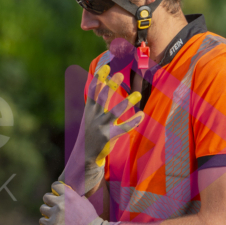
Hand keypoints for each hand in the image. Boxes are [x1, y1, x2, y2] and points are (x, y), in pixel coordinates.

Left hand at [39, 181, 118, 224]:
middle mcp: (61, 202)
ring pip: (43, 208)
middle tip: (53, 207)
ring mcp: (56, 214)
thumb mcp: (83, 202)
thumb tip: (66, 193)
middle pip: (46, 197)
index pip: (55, 186)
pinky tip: (50, 224)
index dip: (54, 190)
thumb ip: (73, 196)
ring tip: (52, 216)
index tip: (56, 194)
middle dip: (49, 201)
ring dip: (46, 211)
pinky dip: (45, 222)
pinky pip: (42, 220)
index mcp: (69, 195)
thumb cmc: (91, 219)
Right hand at [59, 65, 143, 193]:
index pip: (93, 91)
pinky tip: (142, 116)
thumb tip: (103, 83)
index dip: (99, 78)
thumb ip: (97, 100)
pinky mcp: (108, 137)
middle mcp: (94, 116)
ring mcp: (100, 127)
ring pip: (113, 112)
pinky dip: (132, 122)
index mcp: (90, 110)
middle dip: (110, 85)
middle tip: (119, 73)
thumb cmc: (91, 134)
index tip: (105, 67)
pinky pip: (122, 129)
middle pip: (102, 97)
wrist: (83, 157)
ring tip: (137, 95)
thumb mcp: (91, 116)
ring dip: (126, 103)